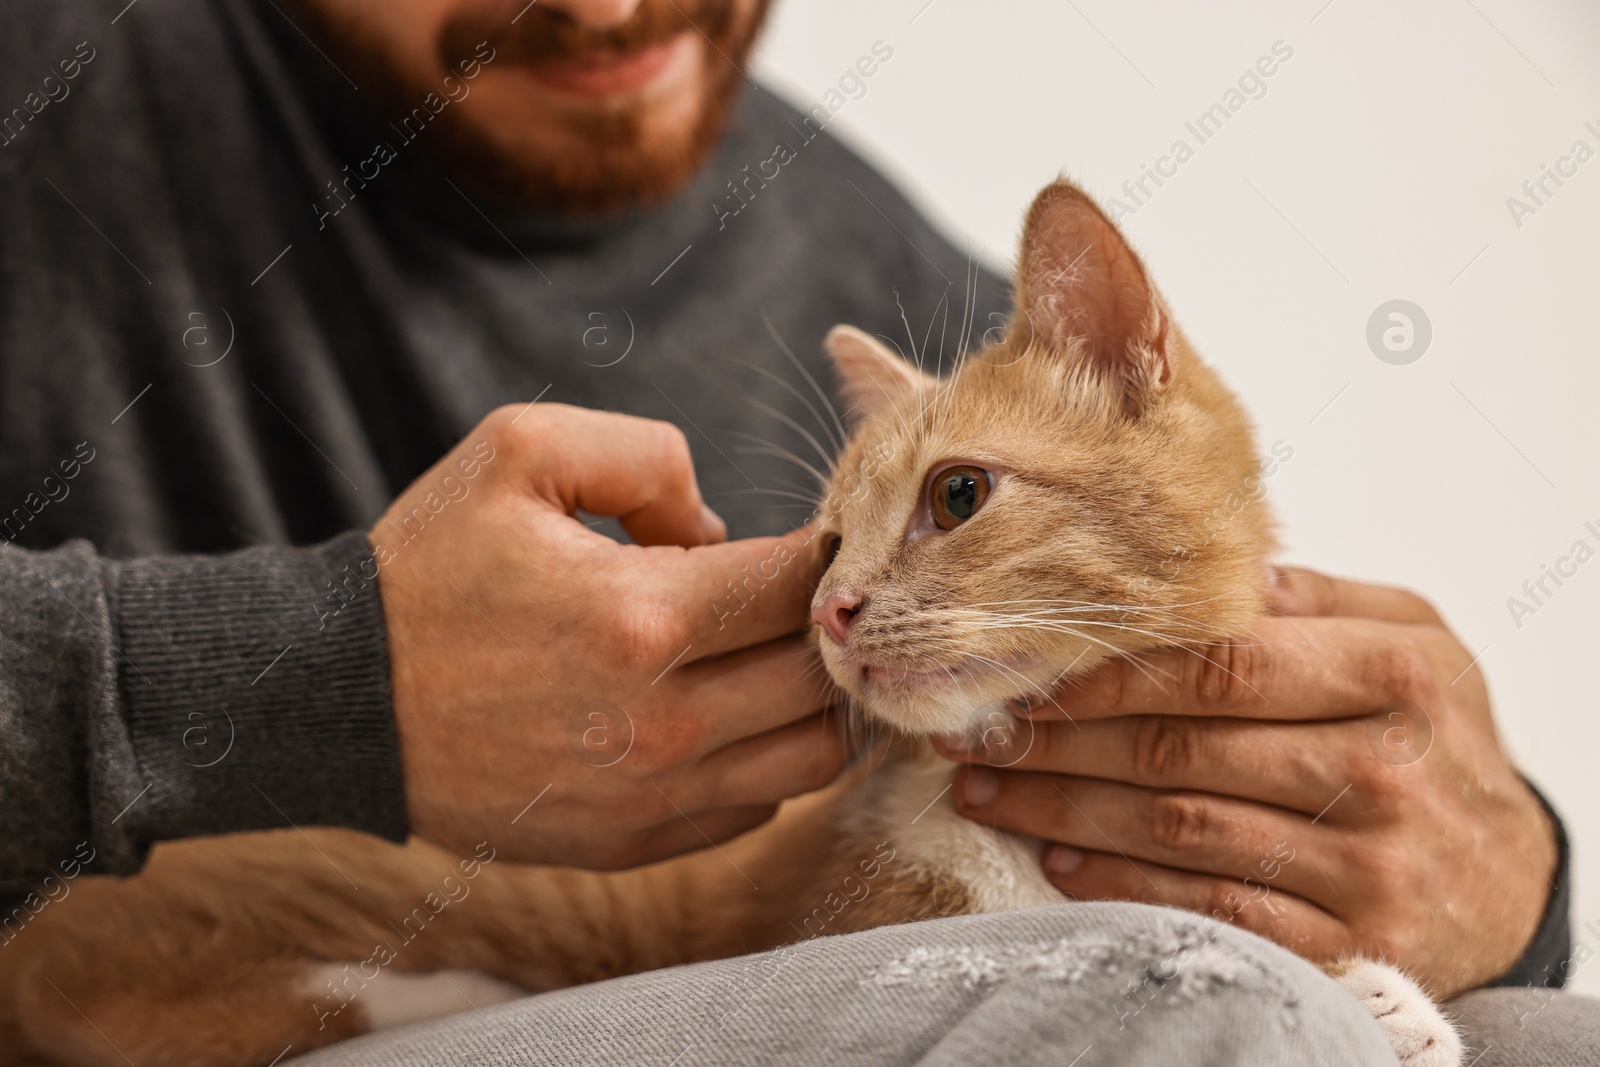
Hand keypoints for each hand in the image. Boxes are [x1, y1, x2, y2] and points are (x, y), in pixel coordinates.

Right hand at [375, 403, 843, 868]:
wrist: (338, 700)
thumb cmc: (427, 570)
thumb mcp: (518, 452)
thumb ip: (645, 456)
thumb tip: (719, 528)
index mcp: (640, 617)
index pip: (799, 585)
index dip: (825, 550)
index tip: (815, 535)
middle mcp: (660, 722)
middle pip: (821, 675)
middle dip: (829, 623)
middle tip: (808, 594)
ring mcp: (648, 797)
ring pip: (811, 759)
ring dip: (814, 700)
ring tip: (781, 655)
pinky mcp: (629, 844)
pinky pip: (755, 809)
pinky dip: (767, 761)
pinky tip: (733, 714)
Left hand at [934, 566, 1557, 996]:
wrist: (1511, 874)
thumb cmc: (1438, 739)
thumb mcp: (1414, 643)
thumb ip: (1320, 600)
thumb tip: (1213, 571)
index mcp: (1393, 676)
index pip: (1221, 665)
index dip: (1110, 673)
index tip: (1028, 676)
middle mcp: (1381, 770)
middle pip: (1182, 748)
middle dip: (1060, 743)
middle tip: (977, 736)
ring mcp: (1365, 866)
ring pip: (1180, 829)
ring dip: (1065, 811)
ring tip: (990, 791)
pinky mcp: (1348, 943)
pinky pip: (1210, 909)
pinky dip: (1123, 887)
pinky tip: (1060, 860)